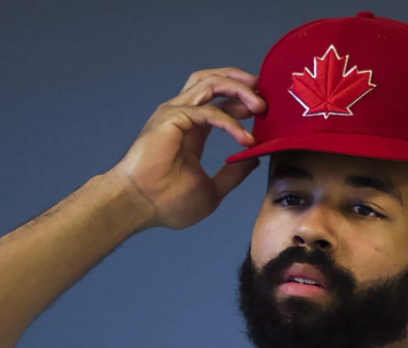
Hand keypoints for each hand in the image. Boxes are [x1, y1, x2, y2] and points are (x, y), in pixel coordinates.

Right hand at [109, 67, 265, 231]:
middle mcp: (183, 115)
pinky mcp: (172, 117)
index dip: (244, 103)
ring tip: (260, 106)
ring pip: (210, 83)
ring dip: (238, 89)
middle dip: (242, 81)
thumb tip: (254, 160)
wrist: (141, 206)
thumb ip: (233, 173)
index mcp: (193, 130)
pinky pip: (208, 110)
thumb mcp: (212, 189)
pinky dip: (230, 122)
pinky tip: (245, 139)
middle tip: (265, 95)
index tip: (266, 114)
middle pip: (214, 81)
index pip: (221, 102)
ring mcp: (176, 112)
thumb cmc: (168, 203)